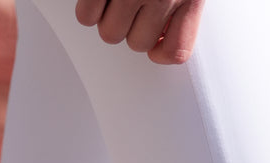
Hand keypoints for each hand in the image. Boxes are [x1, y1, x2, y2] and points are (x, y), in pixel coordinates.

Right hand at [75, 0, 204, 64]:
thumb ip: (182, 5)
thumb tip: (163, 37)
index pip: (176, 51)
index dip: (160, 51)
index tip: (154, 41)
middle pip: (138, 44)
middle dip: (130, 26)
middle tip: (128, 3)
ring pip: (111, 34)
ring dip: (107, 16)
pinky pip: (87, 16)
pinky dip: (88, 7)